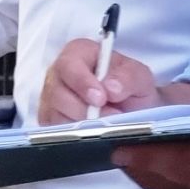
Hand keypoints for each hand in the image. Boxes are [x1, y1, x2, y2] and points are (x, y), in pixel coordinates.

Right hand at [37, 37, 159, 124]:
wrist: (131, 108)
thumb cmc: (128, 85)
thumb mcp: (138, 76)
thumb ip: (128, 77)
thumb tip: (111, 87)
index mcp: (78, 53)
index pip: (69, 65)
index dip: (82, 83)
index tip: (101, 98)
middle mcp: (59, 74)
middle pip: (58, 94)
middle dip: (84, 109)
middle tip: (110, 117)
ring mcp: (51, 98)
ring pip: (56, 115)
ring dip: (82, 124)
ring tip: (106, 124)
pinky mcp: (51, 120)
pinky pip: (56, 131)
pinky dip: (75, 135)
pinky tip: (93, 132)